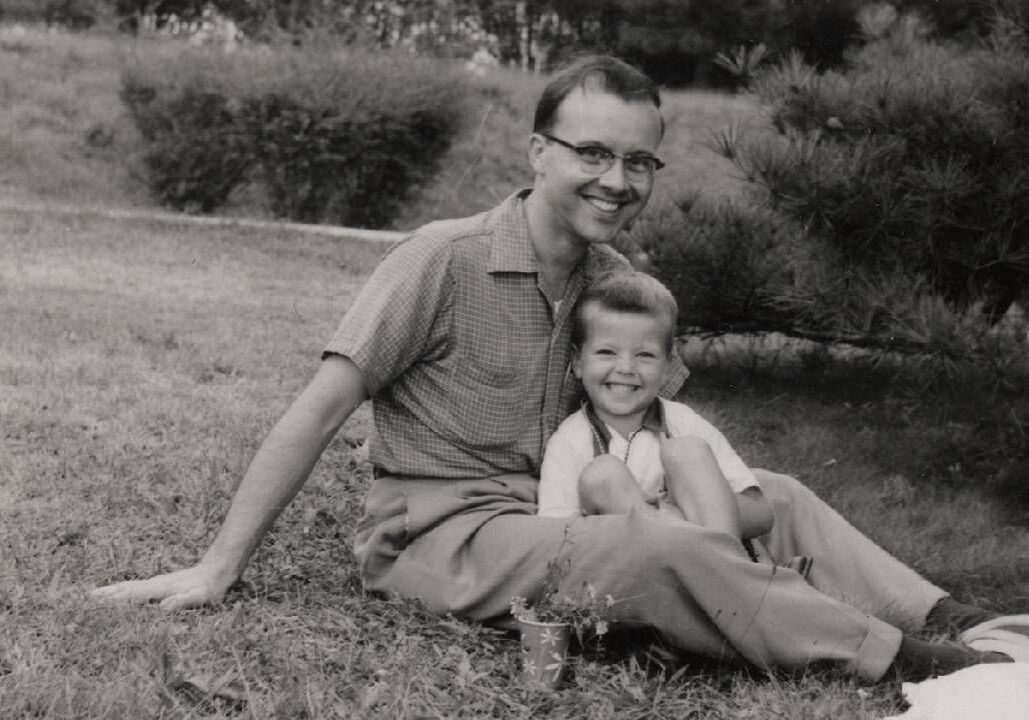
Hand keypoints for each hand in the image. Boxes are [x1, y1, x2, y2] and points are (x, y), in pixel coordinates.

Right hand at [90, 562, 236, 609]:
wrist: (219, 569)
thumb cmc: (210, 588)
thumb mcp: (199, 597)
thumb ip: (182, 602)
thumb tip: (163, 608)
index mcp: (160, 589)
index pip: (132, 595)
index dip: (114, 601)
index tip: (94, 603)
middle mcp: (155, 584)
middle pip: (125, 589)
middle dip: (105, 595)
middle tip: (83, 599)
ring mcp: (157, 583)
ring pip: (129, 586)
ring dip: (111, 591)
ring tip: (93, 595)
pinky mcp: (161, 584)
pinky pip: (137, 588)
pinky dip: (122, 590)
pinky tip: (119, 592)